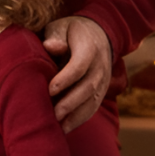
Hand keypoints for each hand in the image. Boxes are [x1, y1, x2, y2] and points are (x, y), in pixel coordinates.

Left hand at [42, 15, 112, 132]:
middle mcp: (100, 66)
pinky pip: (94, 107)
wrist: (99, 35)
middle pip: (88, 87)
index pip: (79, 66)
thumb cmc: (71, 31)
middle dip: (70, 103)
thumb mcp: (61, 27)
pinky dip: (81, 119)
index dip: (66, 79)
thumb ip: (55, 36)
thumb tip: (50, 46)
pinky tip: (66, 128)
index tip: (50, 90)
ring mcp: (104, 80)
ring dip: (76, 116)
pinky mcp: (102, 90)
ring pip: (93, 101)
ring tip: (59, 127)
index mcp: (89, 48)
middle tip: (53, 115)